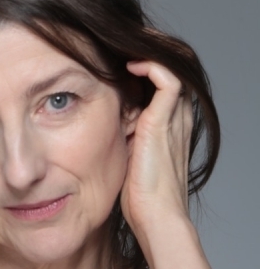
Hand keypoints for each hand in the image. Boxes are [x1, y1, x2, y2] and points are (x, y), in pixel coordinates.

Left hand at [120, 60, 193, 260]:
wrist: (156, 217)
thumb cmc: (140, 199)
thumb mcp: (128, 159)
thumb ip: (121, 139)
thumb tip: (91, 129)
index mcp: (171, 128)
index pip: (161, 87)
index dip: (142, 72)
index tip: (115, 67)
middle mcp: (177, 119)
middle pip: (167, 72)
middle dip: (144, 56)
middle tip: (118, 51)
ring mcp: (173, 119)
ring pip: (170, 68)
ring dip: (147, 55)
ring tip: (124, 51)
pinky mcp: (164, 122)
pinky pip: (166, 79)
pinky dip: (150, 66)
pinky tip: (128, 67)